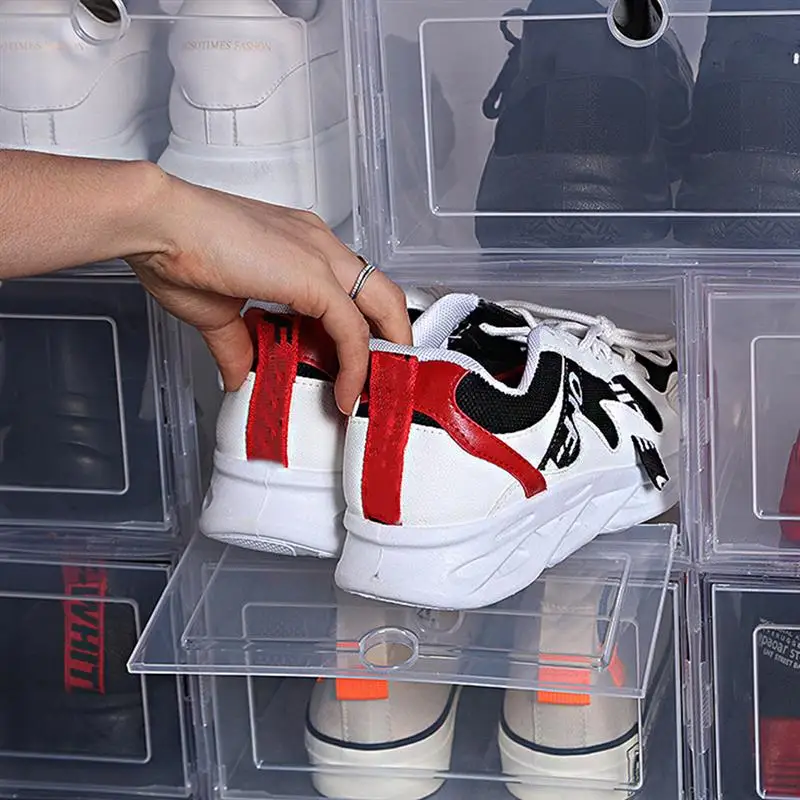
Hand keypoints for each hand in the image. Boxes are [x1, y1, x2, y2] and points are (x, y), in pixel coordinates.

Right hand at [126, 167, 410, 411]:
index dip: (364, 326)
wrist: (156, 224)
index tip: (358, 362)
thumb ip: (239, 346)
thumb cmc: (178, 250)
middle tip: (386, 377)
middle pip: (383, 293)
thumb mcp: (219, 313)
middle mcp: (319, 245)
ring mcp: (321, 256)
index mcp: (302, 246)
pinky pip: (352, 329)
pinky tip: (345, 391)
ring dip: (384, 353)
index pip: (353, 287)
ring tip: (375, 391)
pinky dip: (355, 364)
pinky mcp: (314, 276)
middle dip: (393, 337)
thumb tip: (241, 376)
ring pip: (382, 306)